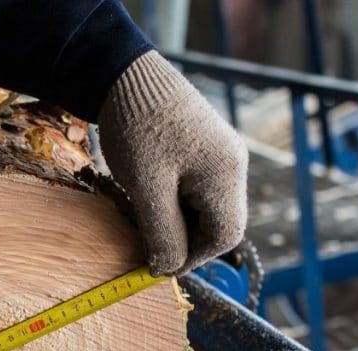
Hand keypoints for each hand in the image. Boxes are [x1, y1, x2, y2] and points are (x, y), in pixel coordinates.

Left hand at [98, 51, 248, 275]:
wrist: (125, 74)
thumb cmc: (137, 129)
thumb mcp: (147, 189)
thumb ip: (163, 233)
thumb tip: (168, 269)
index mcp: (226, 174)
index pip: (224, 235)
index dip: (192, 258)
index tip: (158, 265)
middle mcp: (233, 165)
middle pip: (219, 223)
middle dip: (184, 240)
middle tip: (147, 243)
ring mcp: (221, 155)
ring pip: (205, 208)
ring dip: (177, 221)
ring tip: (142, 214)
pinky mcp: (204, 148)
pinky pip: (196, 189)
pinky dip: (174, 202)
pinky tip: (148, 195)